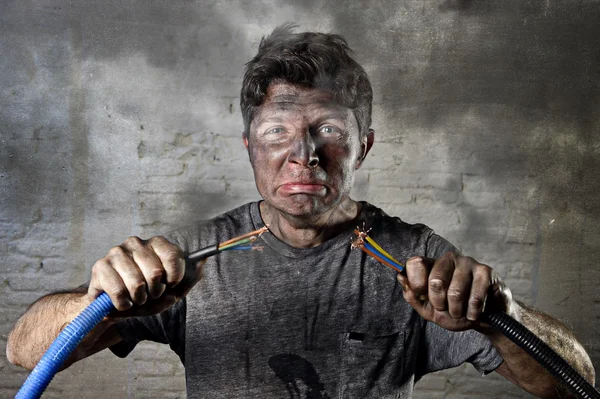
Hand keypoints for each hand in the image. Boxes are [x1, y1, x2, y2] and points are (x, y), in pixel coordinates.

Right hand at [88, 236, 203, 316]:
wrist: (116, 308)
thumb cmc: (148, 296)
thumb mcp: (173, 291)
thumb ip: (190, 277)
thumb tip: (202, 261)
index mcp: (156, 244)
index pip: (172, 255)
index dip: (174, 277)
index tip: (171, 285)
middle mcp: (136, 243)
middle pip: (155, 272)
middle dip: (155, 292)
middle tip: (150, 295)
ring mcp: (116, 253)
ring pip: (137, 284)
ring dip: (139, 300)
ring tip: (136, 299)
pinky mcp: (100, 267)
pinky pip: (119, 293)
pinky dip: (124, 305)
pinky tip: (123, 303)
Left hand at [397, 252, 512, 330]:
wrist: (485, 319)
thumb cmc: (455, 311)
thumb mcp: (429, 309)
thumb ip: (413, 296)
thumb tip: (400, 277)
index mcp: (432, 264)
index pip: (415, 263)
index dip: (416, 284)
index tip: (423, 297)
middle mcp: (448, 258)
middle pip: (435, 281)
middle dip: (439, 303)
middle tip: (446, 309)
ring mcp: (468, 262)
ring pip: (455, 291)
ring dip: (457, 311)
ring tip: (461, 312)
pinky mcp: (486, 271)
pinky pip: (475, 297)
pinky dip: (472, 312)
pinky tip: (474, 313)